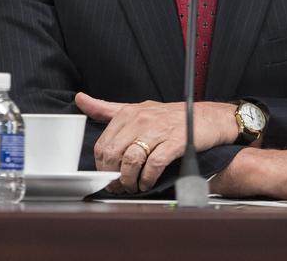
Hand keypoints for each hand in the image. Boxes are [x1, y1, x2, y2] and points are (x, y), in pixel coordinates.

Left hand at [75, 92, 239, 192]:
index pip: (103, 144)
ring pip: (131, 160)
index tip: (107, 177)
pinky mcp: (175, 142)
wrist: (206, 117)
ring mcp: (157, 130)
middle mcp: (140, 120)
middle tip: (118, 187)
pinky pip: (154, 164)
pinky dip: (148, 179)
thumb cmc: (170, 116)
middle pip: (114, 153)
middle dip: (113, 176)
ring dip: (129, 180)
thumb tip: (80, 99)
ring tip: (133, 187)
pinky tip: (147, 184)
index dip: (102, 166)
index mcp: (127, 113)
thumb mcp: (136, 108)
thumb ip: (107, 108)